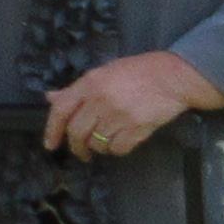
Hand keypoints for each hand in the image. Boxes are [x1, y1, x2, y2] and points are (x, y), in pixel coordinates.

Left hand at [45, 48, 223, 162]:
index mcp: (89, 83)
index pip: (61, 110)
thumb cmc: (137, 72)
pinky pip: (118, 148)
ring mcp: (119, 115)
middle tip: (81, 152)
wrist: (173, 76)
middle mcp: (100, 100)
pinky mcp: (138, 128)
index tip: (50, 145)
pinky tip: (121, 142)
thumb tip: (51, 98)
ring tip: (105, 141)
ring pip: (96, 143)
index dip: (52, 130)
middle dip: (76, 147)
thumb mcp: (103, 73)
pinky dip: (116, 150)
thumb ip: (77, 89)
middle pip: (76, 132)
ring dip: (98, 147)